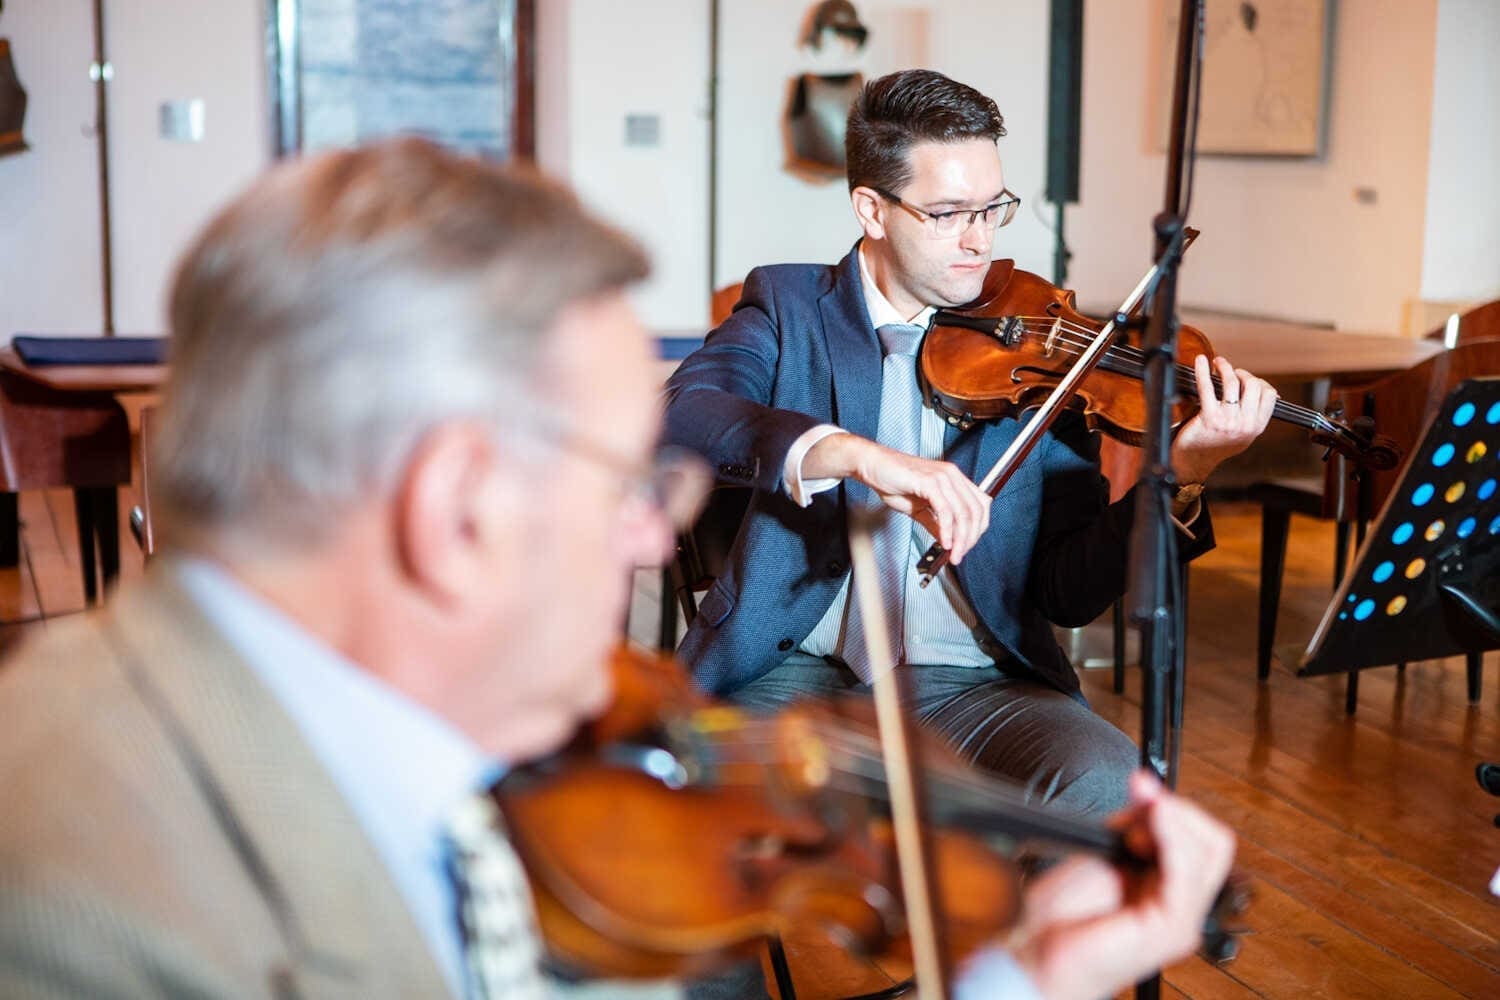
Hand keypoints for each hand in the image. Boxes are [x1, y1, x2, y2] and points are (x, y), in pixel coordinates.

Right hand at [804, 434, 990, 563]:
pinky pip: (945, 511)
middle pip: (976, 511)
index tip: (967, 545)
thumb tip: (946, 540)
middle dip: (970, 538)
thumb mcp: (917, 508)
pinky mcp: (929, 482)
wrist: (872, 465)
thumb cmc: (891, 480)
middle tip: (960, 554)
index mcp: (953, 478)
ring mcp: (942, 477)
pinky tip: (944, 541)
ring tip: (953, 553)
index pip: (980, 504)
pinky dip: (947, 530)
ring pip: (963, 513)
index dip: (977, 529)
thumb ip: (934, 523)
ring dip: (960, 538)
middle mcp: (952, 475)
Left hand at [1008, 771, 1236, 999]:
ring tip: (1139, 817)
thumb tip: (1153, 800)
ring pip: (1208, 852)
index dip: (1177, 808)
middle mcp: (1182, 906)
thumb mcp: (1106, 853)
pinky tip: (1155, 819)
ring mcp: (1181, 919)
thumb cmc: (1064, 914)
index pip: (1205, 840)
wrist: (1038, 948)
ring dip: (1171, 820)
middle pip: (1215, 843)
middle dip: (1178, 810)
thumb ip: (1136, 828)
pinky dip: (1171, 837)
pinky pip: (1185, 873)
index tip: (1143, 789)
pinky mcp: (1170, 927)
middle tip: (1142, 799)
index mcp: (1171, 890)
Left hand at [1170, 355, 1276, 484]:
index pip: (1269, 395)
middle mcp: (1245, 424)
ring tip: (1218, 362)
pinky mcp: (1209, 417)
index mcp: (1256, 427)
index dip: (1259, 382)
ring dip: (1225, 367)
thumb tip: (1267, 393)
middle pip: (1254, 385)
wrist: (1193, 461)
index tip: (1246, 378)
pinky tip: (1201, 362)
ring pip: (1233, 383)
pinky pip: (1208, 387)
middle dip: (1242, 373)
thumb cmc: (1213, 445)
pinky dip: (1203, 371)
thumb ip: (1253, 416)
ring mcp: (1228, 421)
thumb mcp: (1242, 435)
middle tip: (1231, 370)